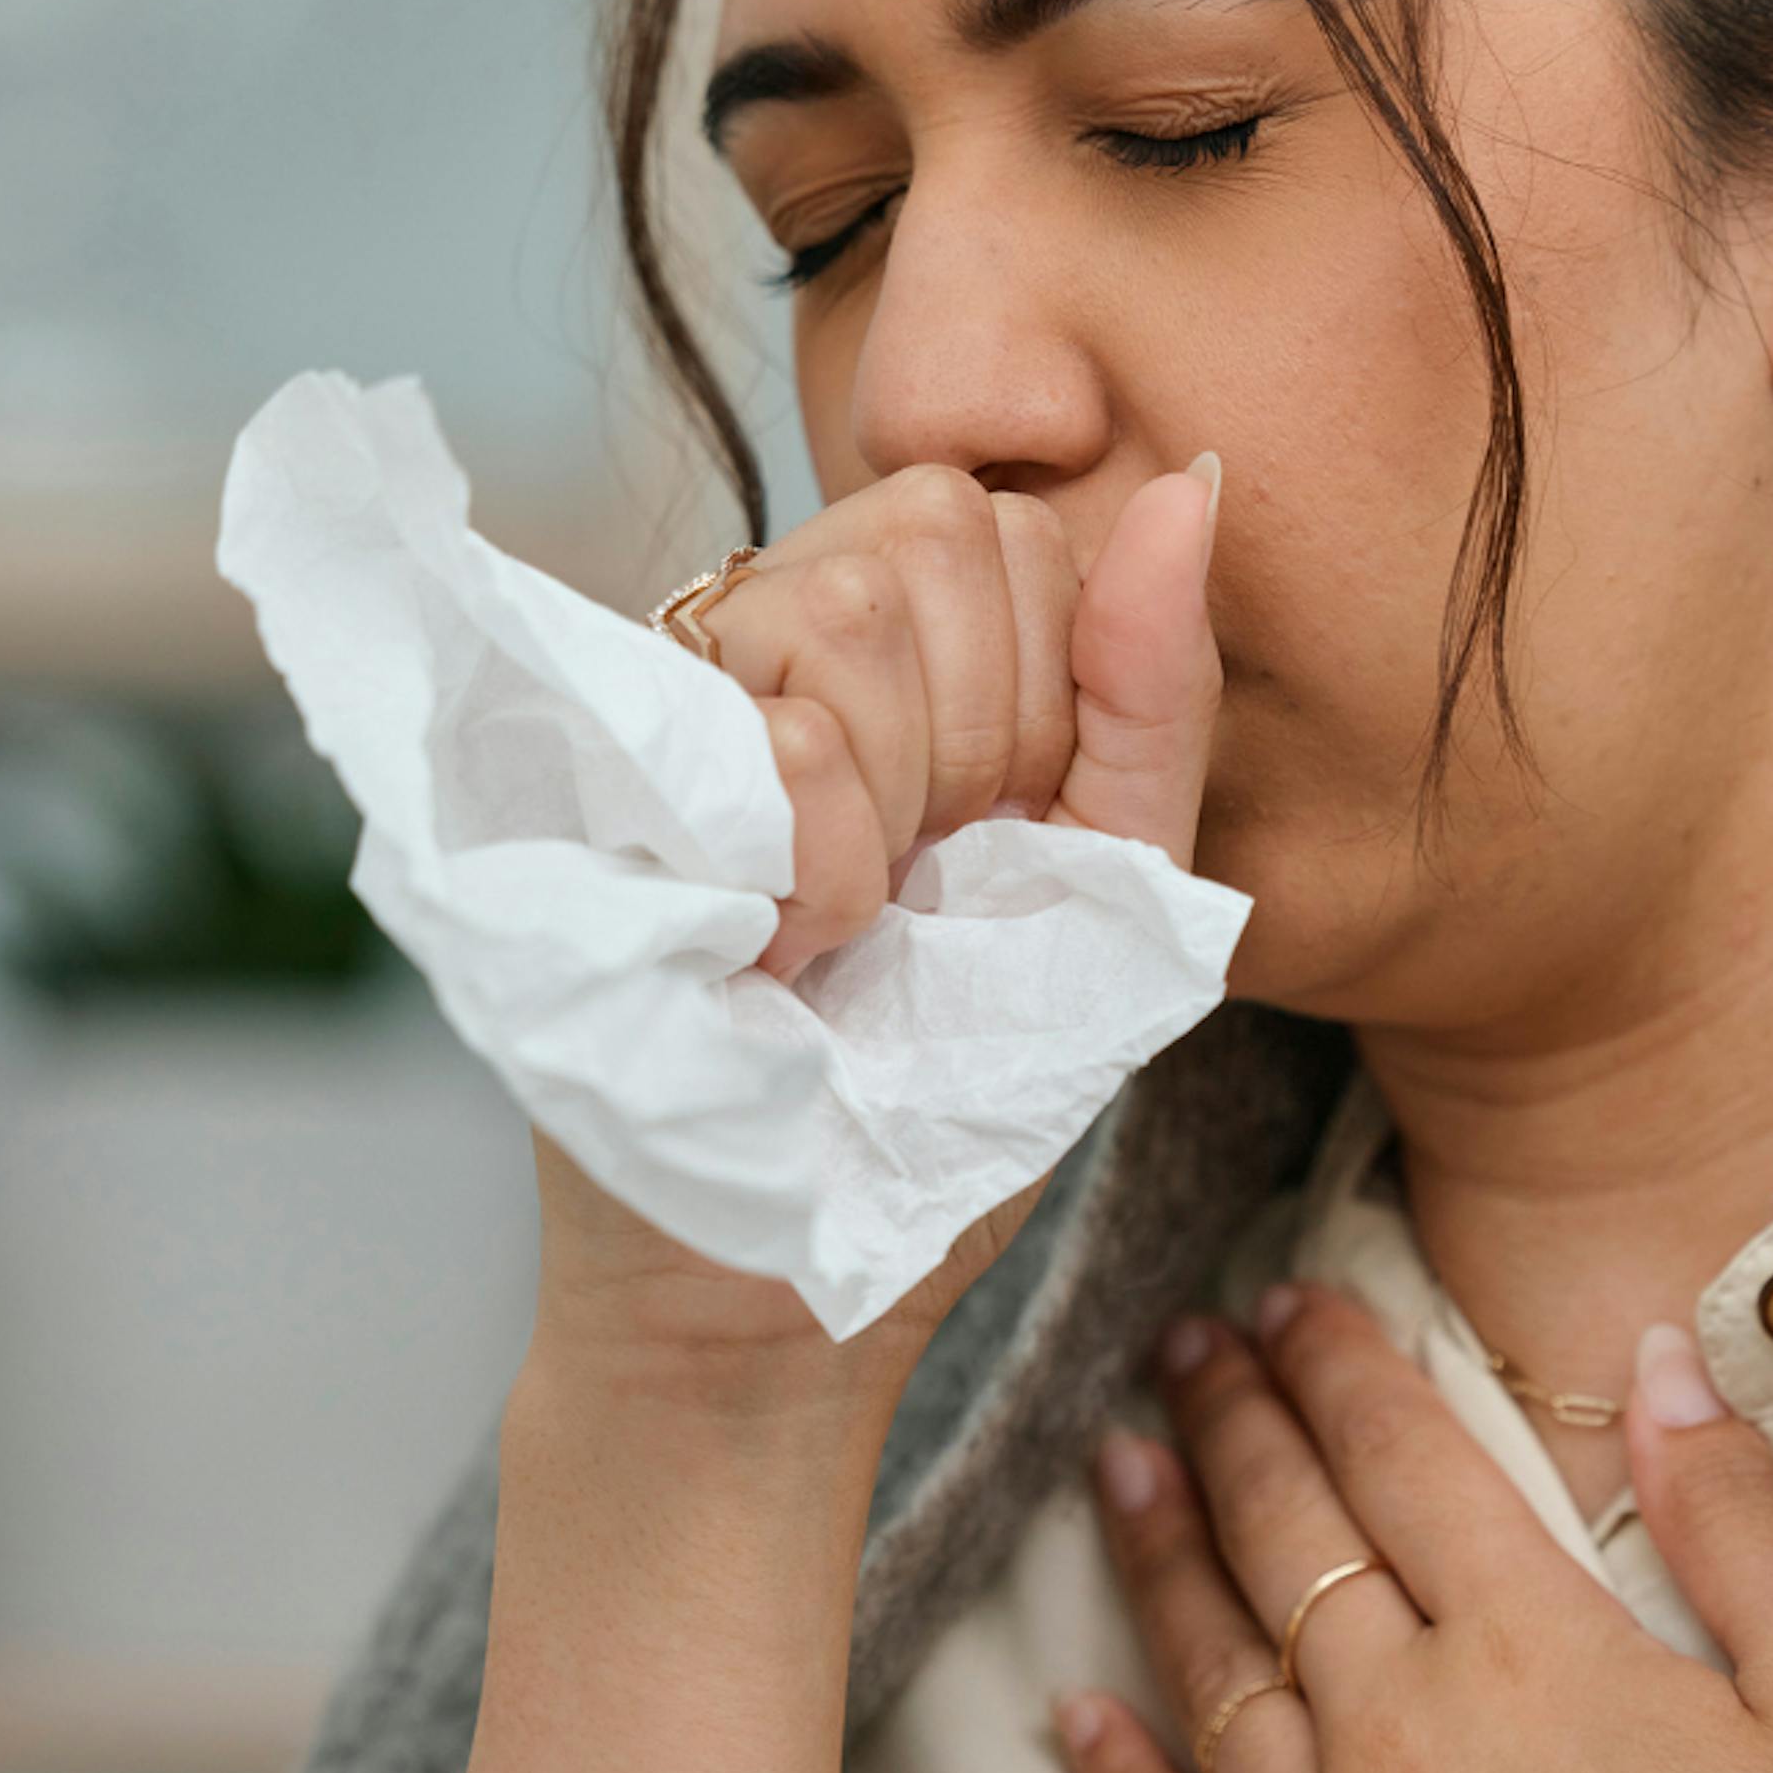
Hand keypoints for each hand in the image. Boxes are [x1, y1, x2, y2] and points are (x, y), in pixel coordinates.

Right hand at [528, 454, 1225, 1396]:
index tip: (995, 837)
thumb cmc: (941, 1100)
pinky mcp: (582, 781)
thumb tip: (1190, 484)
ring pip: (843, 610)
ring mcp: (651, 696)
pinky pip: (767, 730)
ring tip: (842, 924)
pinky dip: (820, 869)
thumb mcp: (1106, 887)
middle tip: (917, 885)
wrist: (780, 1288)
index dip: (1040, 688)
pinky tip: (781, 954)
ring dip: (895, 805)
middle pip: (930, 530)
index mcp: (879, 652)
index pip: (999, 516)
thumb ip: (1152, 691)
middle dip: (980, 733)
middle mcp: (746, 637)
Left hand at [1056, 1285, 1772, 1772]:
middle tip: (1186, 1344)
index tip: (1291, 1298)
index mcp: (1532, 1645)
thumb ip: (1742, 1525)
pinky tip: (1073, 1712)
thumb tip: (1660, 1358)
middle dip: (1228, 1416)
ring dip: (1154, 1546)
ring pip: (1207, 1660)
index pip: (1402, 1453)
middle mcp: (1400, 1725)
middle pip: (1284, 1529)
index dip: (1337, 1361)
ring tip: (1119, 1462)